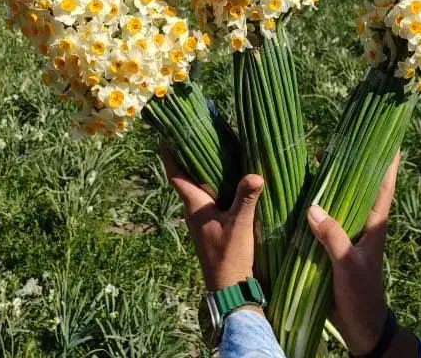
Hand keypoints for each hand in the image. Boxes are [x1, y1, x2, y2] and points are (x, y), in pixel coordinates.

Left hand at [162, 147, 264, 292]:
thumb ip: (246, 198)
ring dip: (201, 170)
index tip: (164, 135)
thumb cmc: (229, 256)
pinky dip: (215, 184)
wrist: (229, 288)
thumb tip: (255, 173)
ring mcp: (202, 218)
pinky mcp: (212, 226)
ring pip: (198, 188)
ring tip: (212, 148)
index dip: (169, 155)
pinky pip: (209, 197)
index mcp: (194, 205)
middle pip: (186, 177)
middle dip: (187, 156)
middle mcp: (194, 209)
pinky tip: (229, 178)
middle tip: (193, 132)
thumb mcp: (239, 224)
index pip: (176, 175)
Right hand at [307, 153, 415, 356]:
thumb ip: (332, 236)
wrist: (361, 327)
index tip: (391, 139)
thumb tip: (312, 207)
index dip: (389, 164)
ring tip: (316, 158)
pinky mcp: (334, 246)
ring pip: (343, 201)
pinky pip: (326, 219)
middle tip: (340, 139)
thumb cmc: (362, 295)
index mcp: (375, 225)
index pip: (385, 187)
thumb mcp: (348, 265)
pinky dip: (316, 205)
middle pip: (361, 187)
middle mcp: (364, 224)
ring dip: (332, 182)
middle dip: (354, 163)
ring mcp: (350, 235)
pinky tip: (300, 194)